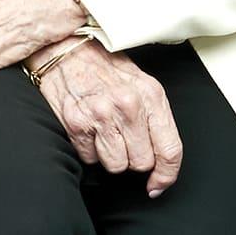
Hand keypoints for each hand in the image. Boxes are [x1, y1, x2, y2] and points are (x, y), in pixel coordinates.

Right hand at [38, 44, 182, 194]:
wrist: (65, 49)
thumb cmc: (104, 67)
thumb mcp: (140, 84)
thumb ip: (154, 118)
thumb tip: (162, 160)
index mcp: (152, 95)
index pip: (170, 149)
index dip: (166, 175)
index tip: (158, 185)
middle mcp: (129, 105)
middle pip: (141, 163)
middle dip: (132, 158)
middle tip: (122, 138)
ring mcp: (102, 114)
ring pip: (116, 165)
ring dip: (109, 156)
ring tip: (104, 131)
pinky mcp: (77, 123)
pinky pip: (89, 158)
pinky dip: (88, 149)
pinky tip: (88, 128)